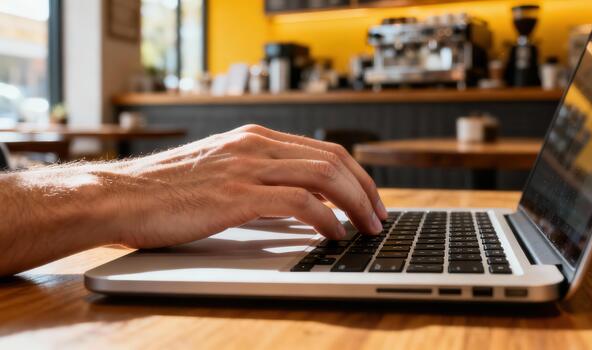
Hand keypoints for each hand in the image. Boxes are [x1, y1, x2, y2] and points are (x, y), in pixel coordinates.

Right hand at [115, 124, 387, 247]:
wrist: (121, 195)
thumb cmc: (167, 191)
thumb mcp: (221, 172)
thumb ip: (259, 179)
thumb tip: (300, 202)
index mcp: (254, 138)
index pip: (323, 150)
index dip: (355, 174)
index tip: (368, 197)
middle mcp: (255, 145)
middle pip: (332, 160)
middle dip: (365, 189)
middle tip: (379, 215)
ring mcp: (246, 167)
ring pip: (323, 177)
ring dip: (354, 203)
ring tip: (367, 226)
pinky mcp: (236, 195)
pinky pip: (298, 203)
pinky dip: (326, 218)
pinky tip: (334, 233)